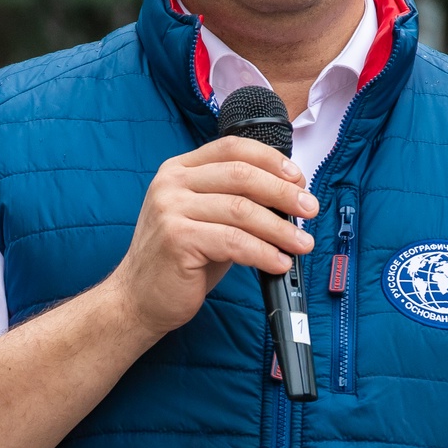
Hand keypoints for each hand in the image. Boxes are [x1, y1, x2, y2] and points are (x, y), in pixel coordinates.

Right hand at [104, 135, 317, 337]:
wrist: (137, 298)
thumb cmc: (178, 260)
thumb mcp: (205, 219)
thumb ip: (235, 201)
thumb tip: (288, 199)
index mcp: (179, 170)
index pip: (232, 148)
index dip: (271, 160)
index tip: (298, 179)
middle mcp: (172, 183)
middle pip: (241, 175)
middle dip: (283, 193)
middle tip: (310, 209)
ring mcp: (171, 210)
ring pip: (241, 210)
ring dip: (280, 228)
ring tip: (302, 243)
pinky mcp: (177, 239)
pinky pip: (233, 242)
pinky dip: (263, 253)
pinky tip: (278, 263)